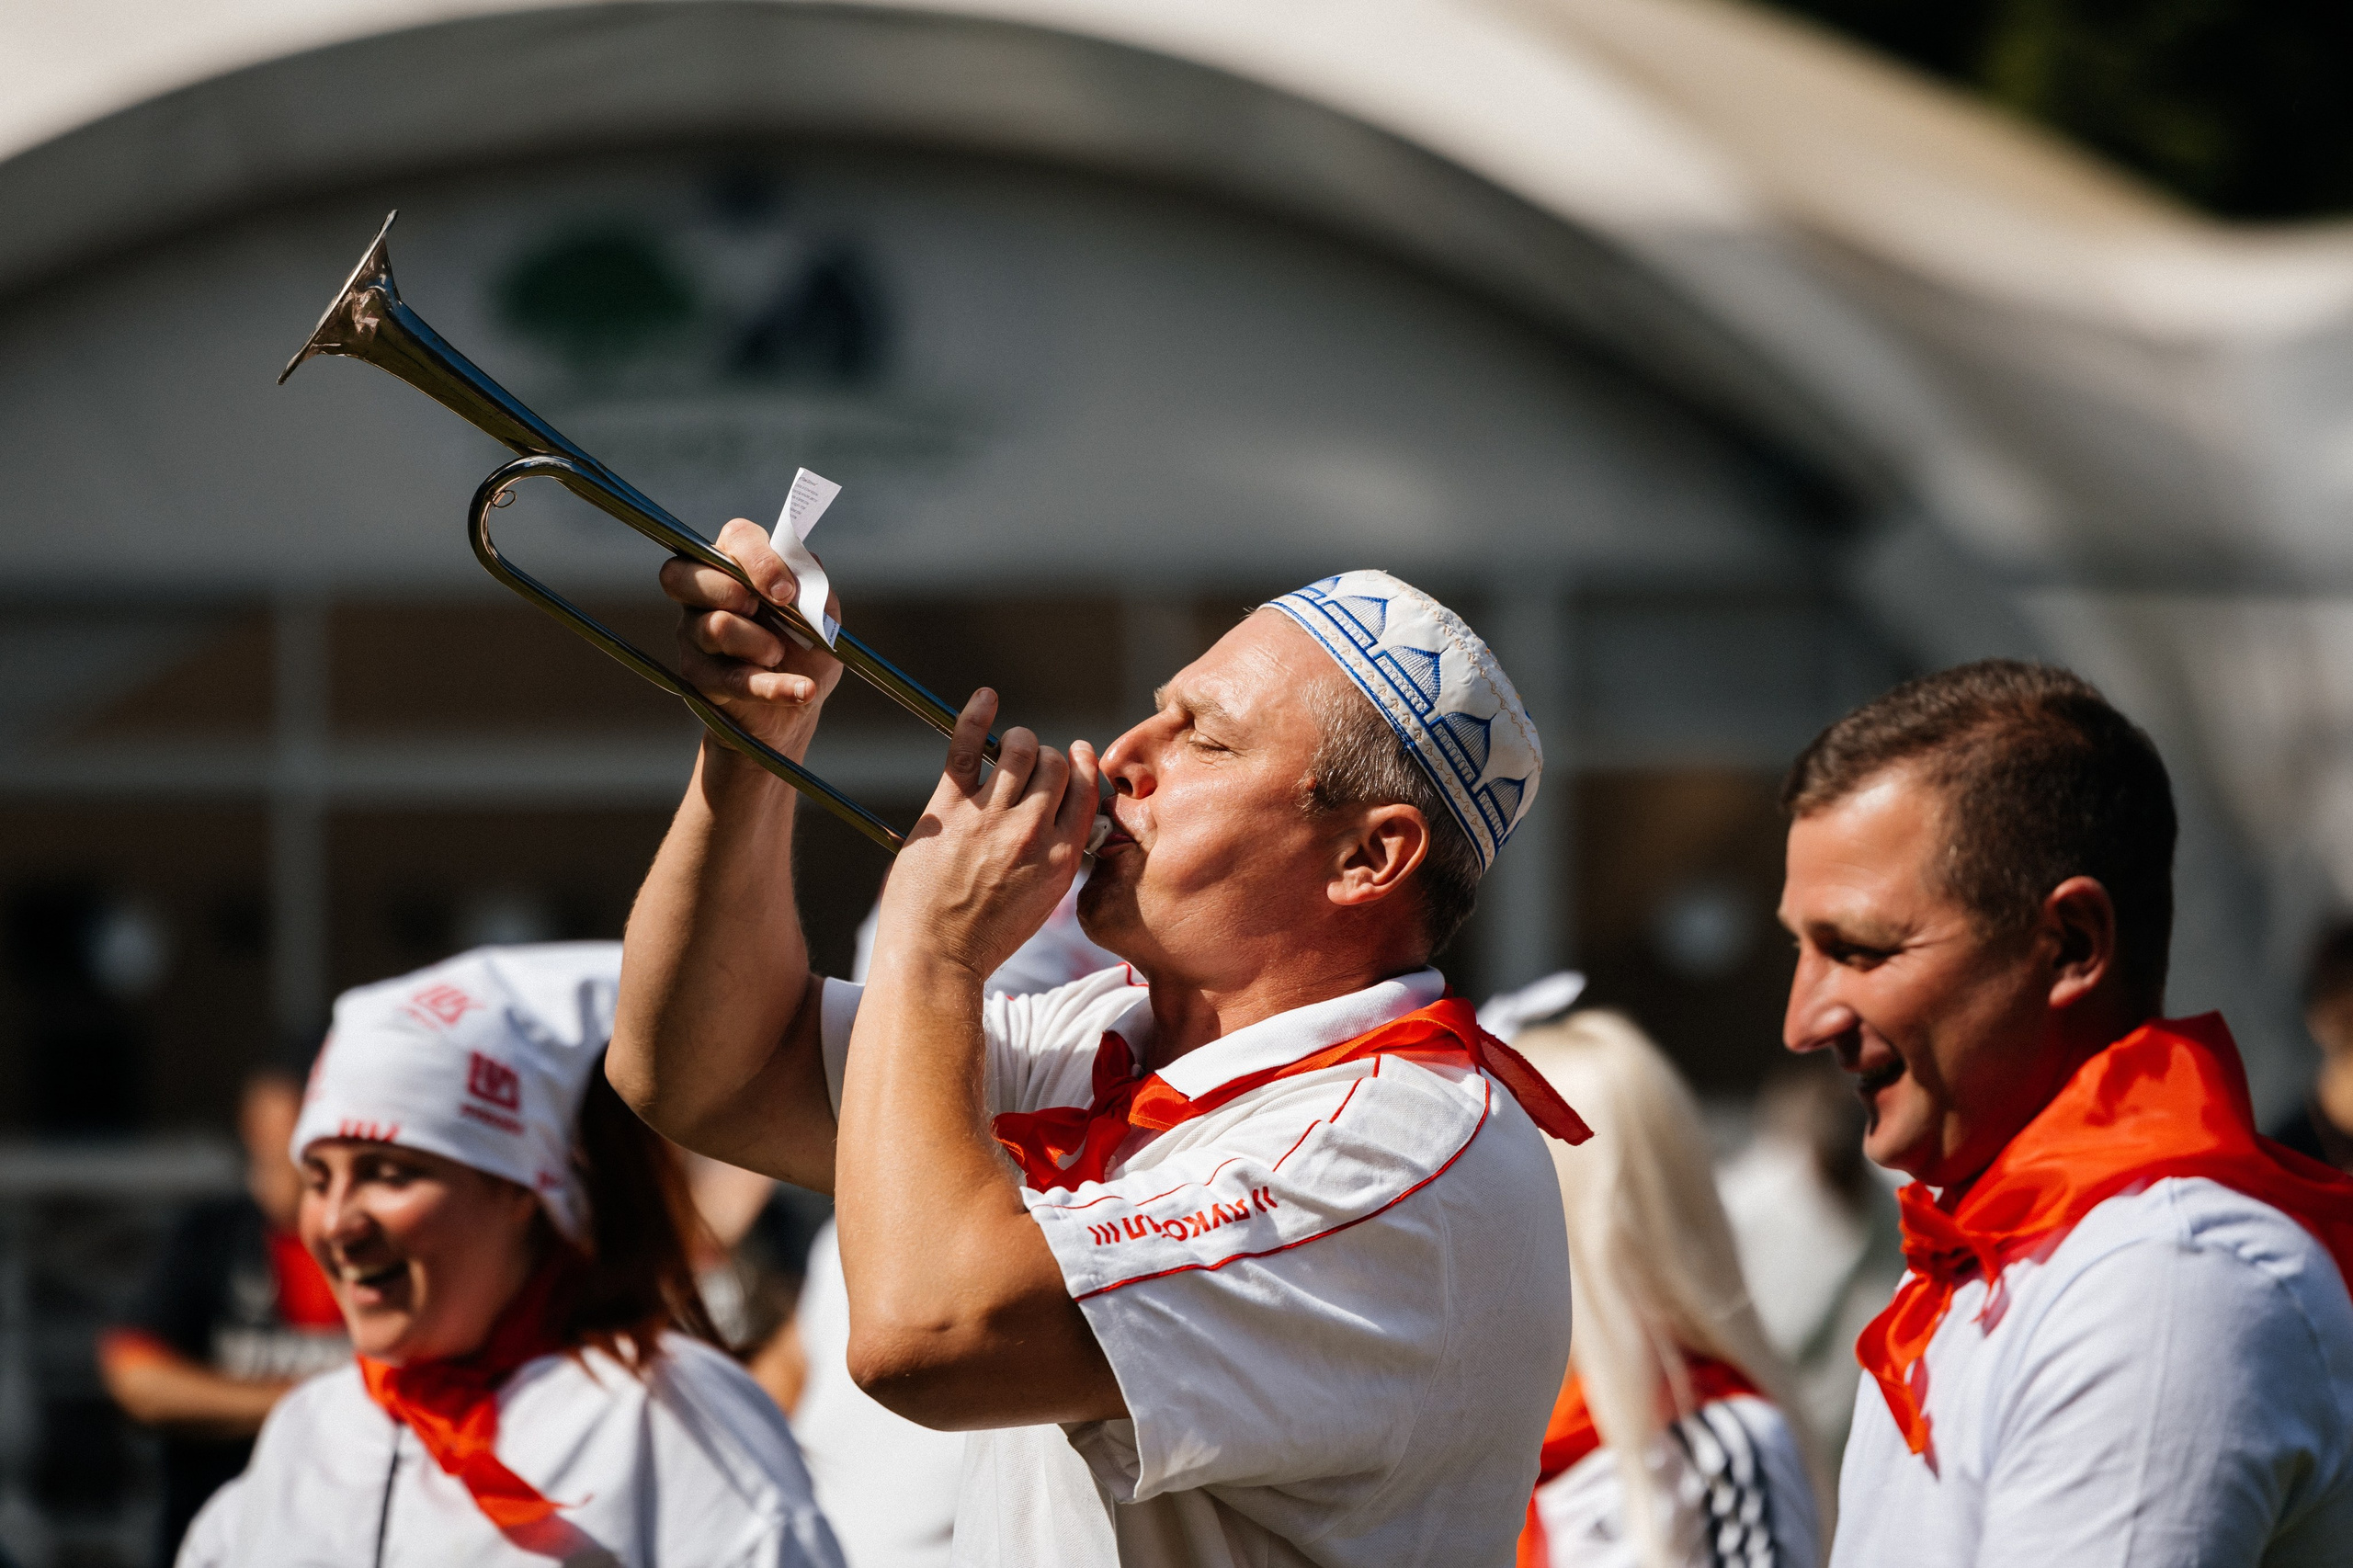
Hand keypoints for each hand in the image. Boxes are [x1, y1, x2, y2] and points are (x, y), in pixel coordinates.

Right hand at [659, 519, 844, 754]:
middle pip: (683, 574)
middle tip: (769, 609)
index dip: (759, 559)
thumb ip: (814, 586)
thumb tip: (800, 563)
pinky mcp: (699, 678)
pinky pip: (733, 679)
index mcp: (733, 564)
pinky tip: (805, 690)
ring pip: (714, 626)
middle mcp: (701, 595)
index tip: (787, 592)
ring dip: (760, 642)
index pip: (733, 537)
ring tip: (777, 654)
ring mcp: (693, 636)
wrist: (796, 708)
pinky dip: (776, 687)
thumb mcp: (822, 616)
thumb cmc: (804, 649)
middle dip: (733, 589)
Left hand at [878, 690, 1100, 981]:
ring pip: (1021, 750)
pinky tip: (984, 699)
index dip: (1082, 766)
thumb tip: (1059, 822)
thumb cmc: (983, 938)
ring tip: (1010, 746)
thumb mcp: (1040, 903)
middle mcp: (1032, 833)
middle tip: (1031, 763)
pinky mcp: (949, 810)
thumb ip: (1055, 859)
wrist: (935, 959)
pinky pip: (969, 748)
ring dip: (1019, 741)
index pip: (1086, 791)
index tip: (1076, 755)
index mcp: (1061, 858)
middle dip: (1046, 757)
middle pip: (1055, 765)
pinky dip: (977, 717)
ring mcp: (990, 819)